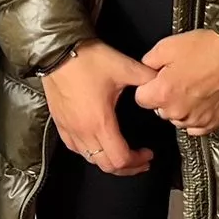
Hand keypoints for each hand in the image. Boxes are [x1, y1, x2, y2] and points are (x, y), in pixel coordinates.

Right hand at [41, 42, 156, 175]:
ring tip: (121, 153)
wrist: (57, 50)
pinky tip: (98, 143)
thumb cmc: (88, 59)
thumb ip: (147, 78)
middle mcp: (83, 131)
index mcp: (100, 122)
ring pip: (90, 159)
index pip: (121, 159)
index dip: (138, 162)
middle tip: (140, 160)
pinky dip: (90, 152)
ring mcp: (69, 129)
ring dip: (108, 161)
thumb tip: (161, 83)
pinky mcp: (60, 124)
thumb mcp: (124, 66)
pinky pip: (75, 148)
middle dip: (127, 167)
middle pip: (106, 166)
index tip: (148, 154)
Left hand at [134, 30, 218, 137]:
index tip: (157, 79)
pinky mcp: (213, 123)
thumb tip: (145, 70)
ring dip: (181, 107)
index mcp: (163, 93)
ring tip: (194, 86)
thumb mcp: (168, 45)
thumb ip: (149, 61)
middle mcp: (178, 111)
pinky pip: (196, 126)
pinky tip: (202, 99)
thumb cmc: (208, 48)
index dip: (148, 86)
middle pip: (160, 109)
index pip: (140, 98)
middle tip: (179, 78)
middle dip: (165, 96)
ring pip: (178, 118)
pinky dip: (196, 116)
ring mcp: (196, 120)